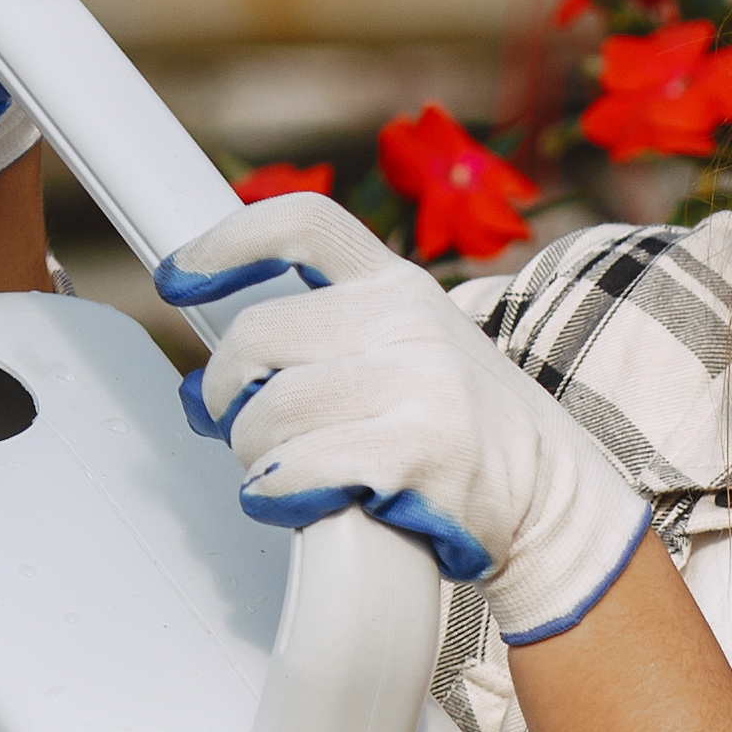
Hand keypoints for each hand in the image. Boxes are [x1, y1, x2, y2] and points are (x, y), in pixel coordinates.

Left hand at [160, 189, 653, 631]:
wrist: (555, 506)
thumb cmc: (469, 438)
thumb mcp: (418, 352)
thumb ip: (334, 339)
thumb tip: (209, 373)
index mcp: (401, 288)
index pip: (304, 225)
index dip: (227, 241)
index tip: (176, 276)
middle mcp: (410, 323)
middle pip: (257, 338)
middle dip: (224, 395)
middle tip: (237, 428)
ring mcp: (418, 385)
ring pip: (266, 413)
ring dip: (254, 457)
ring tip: (286, 475)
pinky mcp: (417, 453)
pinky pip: (297, 469)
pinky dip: (278, 495)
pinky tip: (301, 503)